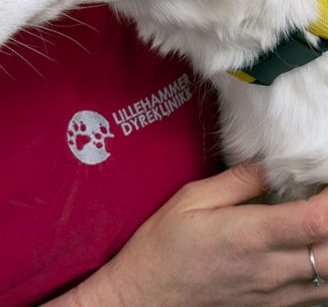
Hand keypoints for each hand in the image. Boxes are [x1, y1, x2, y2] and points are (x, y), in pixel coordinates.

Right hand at [54, 164, 327, 306]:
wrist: (148, 295)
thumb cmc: (164, 243)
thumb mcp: (191, 198)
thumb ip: (237, 181)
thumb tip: (271, 164)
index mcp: (250, 234)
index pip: (315, 220)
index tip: (325, 179)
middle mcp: (270, 269)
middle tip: (324, 199)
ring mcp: (276, 295)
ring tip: (317, 225)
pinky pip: (316, 297)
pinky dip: (324, 275)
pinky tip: (312, 254)